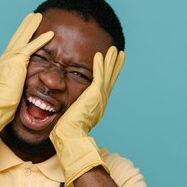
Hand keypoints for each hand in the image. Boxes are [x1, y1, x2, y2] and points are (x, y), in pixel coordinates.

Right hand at [0, 13, 53, 156]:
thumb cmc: (1, 104)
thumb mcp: (8, 91)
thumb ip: (13, 85)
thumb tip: (17, 90)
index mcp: (2, 64)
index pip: (13, 48)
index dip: (19, 38)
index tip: (24, 31)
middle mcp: (5, 58)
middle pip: (16, 37)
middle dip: (24, 26)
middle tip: (31, 16)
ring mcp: (10, 58)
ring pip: (23, 37)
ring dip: (31, 26)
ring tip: (38, 16)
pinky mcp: (18, 61)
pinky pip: (32, 46)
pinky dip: (41, 39)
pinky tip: (50, 34)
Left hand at [50, 46, 124, 186]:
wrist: (70, 136)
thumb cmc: (67, 130)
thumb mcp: (73, 115)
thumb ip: (75, 107)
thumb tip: (71, 106)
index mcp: (97, 105)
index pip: (105, 85)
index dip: (110, 74)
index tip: (112, 64)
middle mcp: (101, 100)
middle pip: (111, 78)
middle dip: (115, 65)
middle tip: (119, 53)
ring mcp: (99, 97)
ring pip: (107, 75)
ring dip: (111, 61)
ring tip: (114, 50)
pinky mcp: (94, 95)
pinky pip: (99, 76)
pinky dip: (100, 65)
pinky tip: (100, 55)